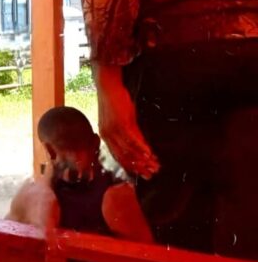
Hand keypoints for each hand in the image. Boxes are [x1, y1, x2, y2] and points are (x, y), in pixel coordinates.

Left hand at [95, 63, 159, 178]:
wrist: (108, 86)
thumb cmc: (115, 101)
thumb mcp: (121, 119)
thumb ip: (128, 132)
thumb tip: (139, 144)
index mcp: (105, 136)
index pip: (118, 156)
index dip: (131, 166)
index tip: (142, 173)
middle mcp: (107, 136)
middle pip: (124, 157)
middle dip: (139, 167)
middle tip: (151, 174)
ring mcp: (114, 130)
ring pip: (129, 150)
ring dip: (143, 159)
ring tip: (155, 165)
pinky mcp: (121, 123)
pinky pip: (132, 139)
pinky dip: (142, 147)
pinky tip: (150, 154)